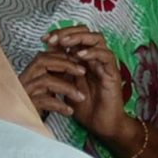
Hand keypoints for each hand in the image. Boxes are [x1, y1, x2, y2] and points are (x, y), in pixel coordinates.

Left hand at [26, 26, 143, 152]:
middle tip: (53, 38)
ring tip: (64, 42)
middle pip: (86, 32)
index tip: (44, 39)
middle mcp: (95, 58)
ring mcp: (105, 64)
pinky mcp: (113, 72)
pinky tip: (79, 56)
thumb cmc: (85, 107)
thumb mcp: (66, 85)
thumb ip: (59, 70)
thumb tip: (45, 55)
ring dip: (79, 38)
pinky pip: (106, 56)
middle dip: (68, 31)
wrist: (101, 125)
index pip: (74, 36)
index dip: (59, 34)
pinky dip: (92, 53)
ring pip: (97, 39)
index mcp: (84, 59)